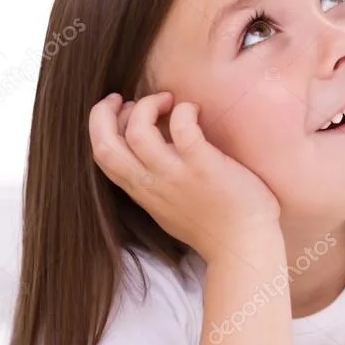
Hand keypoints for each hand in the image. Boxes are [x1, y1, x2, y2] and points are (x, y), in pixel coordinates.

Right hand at [89, 92, 281, 261]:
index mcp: (143, 192)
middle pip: (104, 144)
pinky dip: (184, 110)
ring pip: (137, 131)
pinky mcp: (202, 165)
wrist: (243, 248)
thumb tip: (158, 157)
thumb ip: (158, 185)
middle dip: (103, 112)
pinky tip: (194, 110)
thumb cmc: (216, 228)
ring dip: (146, 106)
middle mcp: (152, 183)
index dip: (102, 127)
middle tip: (124, 97)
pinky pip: (182, 127)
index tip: (119, 111)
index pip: (103, 156)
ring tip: (167, 100)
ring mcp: (175, 175)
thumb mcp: (171, 209)